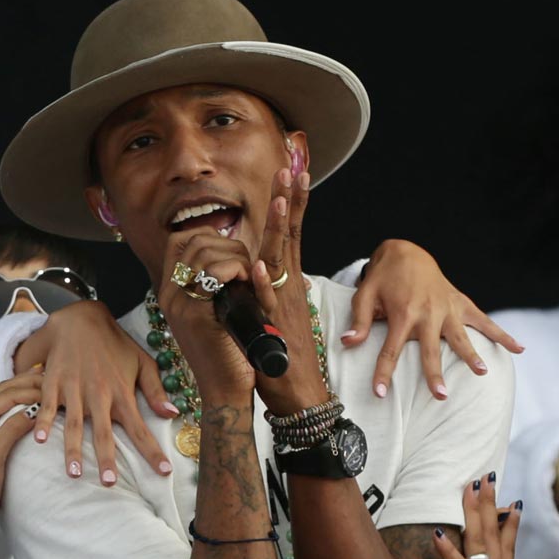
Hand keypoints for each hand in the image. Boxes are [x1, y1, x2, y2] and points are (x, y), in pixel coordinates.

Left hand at [0, 368, 44, 535]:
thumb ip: (12, 429)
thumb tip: (34, 410)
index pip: (4, 395)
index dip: (28, 390)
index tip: (52, 388)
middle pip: (2, 391)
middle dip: (26, 382)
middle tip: (50, 375)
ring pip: (2, 398)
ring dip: (22, 388)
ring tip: (43, 379)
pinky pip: (4, 411)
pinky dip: (18, 402)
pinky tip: (31, 399)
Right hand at [13, 302, 178, 484]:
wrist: (81, 318)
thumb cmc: (114, 343)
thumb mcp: (142, 362)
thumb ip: (156, 389)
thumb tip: (172, 414)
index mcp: (121, 393)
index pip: (140, 429)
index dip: (152, 452)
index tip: (163, 473)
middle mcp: (98, 395)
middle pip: (104, 433)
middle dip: (107, 459)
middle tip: (109, 483)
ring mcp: (74, 390)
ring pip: (74, 426)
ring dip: (73, 451)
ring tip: (74, 474)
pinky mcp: (54, 383)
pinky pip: (49, 406)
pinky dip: (44, 423)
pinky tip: (40, 441)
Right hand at [159, 226, 260, 404]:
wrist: (225, 392)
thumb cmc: (229, 355)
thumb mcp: (218, 314)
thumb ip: (217, 288)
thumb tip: (234, 257)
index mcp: (172, 292)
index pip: (181, 240)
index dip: (211, 236)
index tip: (234, 256)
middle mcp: (170, 295)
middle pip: (193, 239)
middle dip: (229, 244)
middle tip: (247, 269)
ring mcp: (178, 304)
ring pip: (203, 251)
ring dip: (235, 255)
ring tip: (249, 278)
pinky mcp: (194, 314)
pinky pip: (213, 272)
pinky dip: (236, 268)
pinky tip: (246, 283)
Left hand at [248, 166, 328, 418]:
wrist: (300, 394)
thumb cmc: (284, 356)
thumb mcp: (274, 311)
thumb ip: (268, 287)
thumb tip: (261, 264)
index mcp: (287, 281)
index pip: (289, 232)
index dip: (291, 201)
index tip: (292, 169)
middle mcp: (288, 287)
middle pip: (290, 234)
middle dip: (291, 198)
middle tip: (291, 164)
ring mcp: (283, 306)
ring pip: (281, 260)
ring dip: (280, 229)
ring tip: (280, 198)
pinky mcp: (274, 330)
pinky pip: (268, 303)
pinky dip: (265, 283)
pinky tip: (259, 265)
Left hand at [342, 239, 523, 399]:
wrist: (406, 252)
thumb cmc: (382, 279)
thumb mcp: (364, 295)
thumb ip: (359, 322)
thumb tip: (348, 343)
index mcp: (402, 313)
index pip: (390, 350)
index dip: (383, 373)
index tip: (380, 393)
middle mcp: (428, 313)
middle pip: (430, 349)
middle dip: (434, 372)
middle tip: (440, 395)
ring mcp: (447, 308)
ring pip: (461, 336)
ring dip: (471, 354)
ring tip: (482, 373)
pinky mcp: (461, 304)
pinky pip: (484, 320)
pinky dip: (502, 334)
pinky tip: (519, 349)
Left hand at [431, 474, 537, 558]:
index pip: (506, 545)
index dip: (508, 524)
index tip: (512, 504)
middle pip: (493, 531)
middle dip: (489, 502)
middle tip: (487, 477)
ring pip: (479, 538)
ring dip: (473, 511)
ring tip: (471, 486)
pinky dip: (446, 549)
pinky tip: (436, 532)